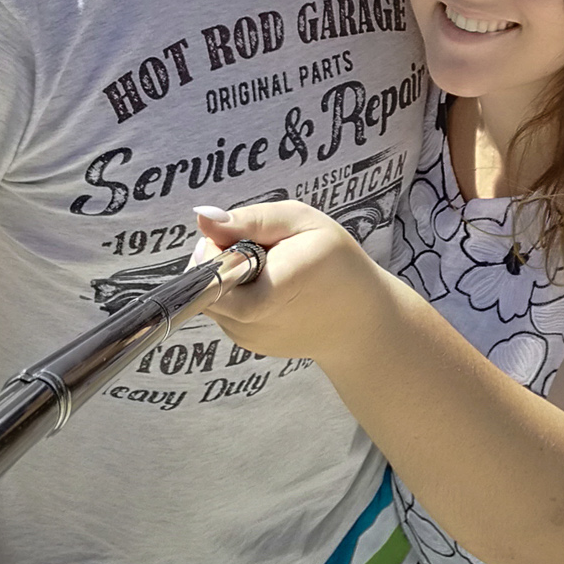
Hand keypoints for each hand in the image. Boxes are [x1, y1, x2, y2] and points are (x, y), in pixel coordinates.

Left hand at [193, 202, 390, 362]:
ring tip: (266, 268)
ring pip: (209, 298)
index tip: (244, 237)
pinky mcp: (247, 344)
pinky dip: (235, 294)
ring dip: (227, 278)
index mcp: (274, 288)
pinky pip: (222, 311)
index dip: (217, 248)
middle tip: (257, 248)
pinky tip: (268, 287)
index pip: (211, 273)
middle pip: (203, 284)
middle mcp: (255, 321)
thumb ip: (250, 219)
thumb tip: (203, 219)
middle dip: (220, 259)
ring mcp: (249, 338)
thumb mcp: (301, 222)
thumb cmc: (336, 263)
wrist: (360, 320)